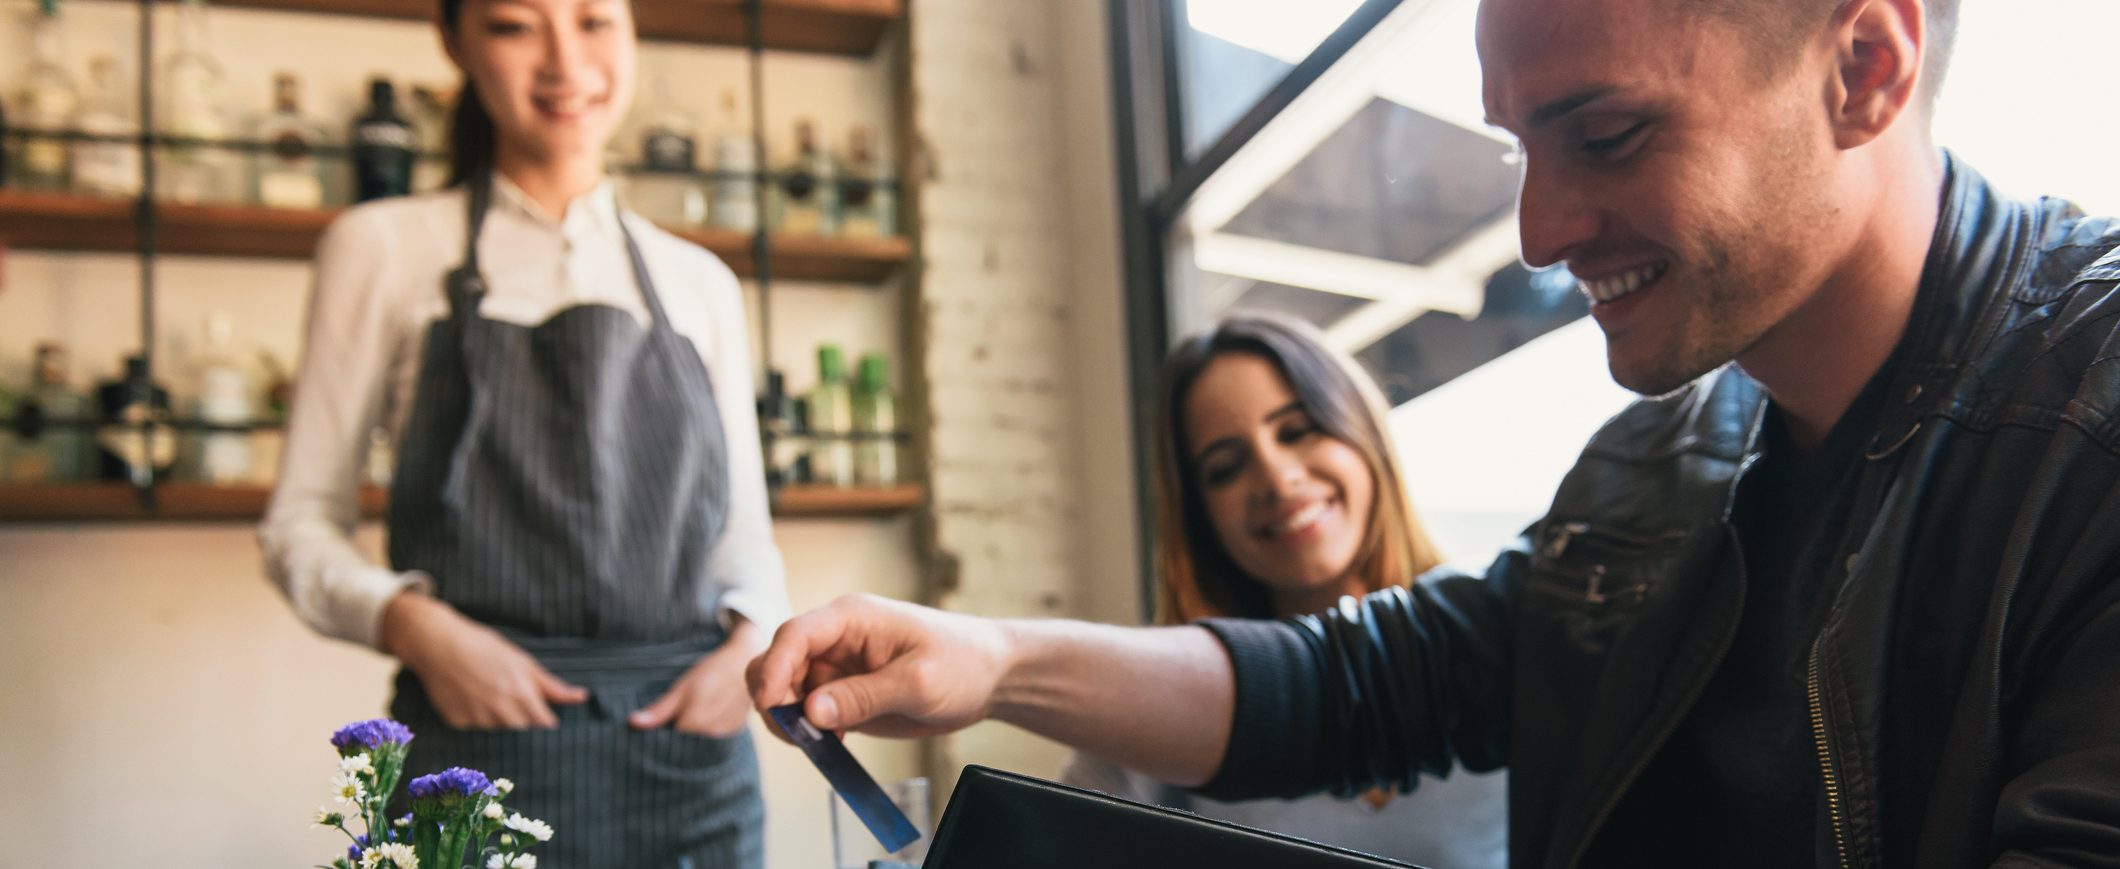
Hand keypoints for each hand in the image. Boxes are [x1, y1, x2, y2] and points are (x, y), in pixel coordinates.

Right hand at [379, 591, 587, 729]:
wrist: (437, 643)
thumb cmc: (483, 646)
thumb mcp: (521, 661)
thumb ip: (551, 685)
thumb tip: (581, 697)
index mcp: (521, 694)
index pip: (544, 722)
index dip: (544, 716)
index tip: (541, 710)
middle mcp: (500, 711)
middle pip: (521, 727)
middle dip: (521, 714)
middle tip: (507, 691)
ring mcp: (477, 719)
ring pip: (497, 727)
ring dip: (497, 715)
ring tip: (484, 688)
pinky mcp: (457, 722)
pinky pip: (474, 726)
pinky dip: (474, 714)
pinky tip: (467, 694)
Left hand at [628, 618, 763, 737]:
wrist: (746, 660)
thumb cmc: (711, 671)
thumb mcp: (682, 687)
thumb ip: (660, 710)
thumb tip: (633, 723)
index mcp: (694, 722)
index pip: (669, 736)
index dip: (665, 724)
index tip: (667, 712)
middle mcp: (711, 732)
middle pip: (685, 738)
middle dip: (681, 726)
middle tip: (687, 703)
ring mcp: (725, 732)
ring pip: (700, 736)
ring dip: (697, 725)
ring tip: (702, 703)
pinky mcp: (735, 729)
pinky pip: (715, 733)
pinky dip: (711, 724)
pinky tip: (714, 707)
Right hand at [746, 594, 1013, 738]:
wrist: (990, 677)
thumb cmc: (962, 663)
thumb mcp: (918, 682)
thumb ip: (863, 696)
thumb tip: (810, 712)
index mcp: (851, 618)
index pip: (794, 635)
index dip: (773, 668)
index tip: (771, 705)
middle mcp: (836, 639)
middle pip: (778, 663)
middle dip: (776, 699)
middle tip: (799, 735)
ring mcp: (838, 667)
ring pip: (787, 691)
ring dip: (792, 720)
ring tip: (824, 741)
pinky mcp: (844, 693)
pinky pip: (809, 712)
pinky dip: (810, 730)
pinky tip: (837, 742)